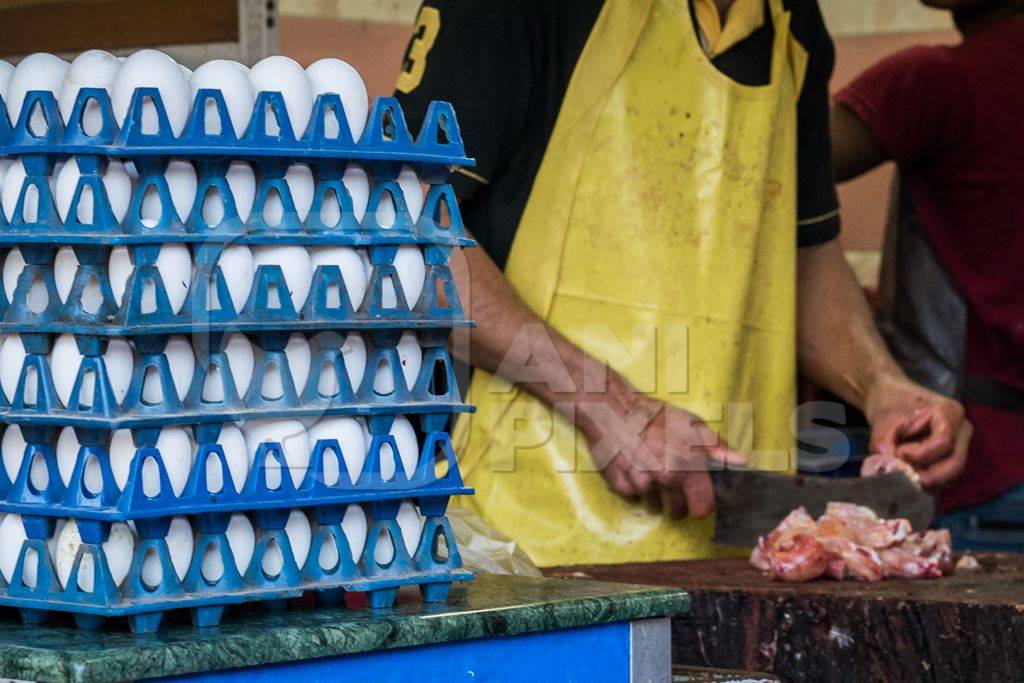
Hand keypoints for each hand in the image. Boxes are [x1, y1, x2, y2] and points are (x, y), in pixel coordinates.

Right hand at [578, 392, 746, 518]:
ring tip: (649, 470)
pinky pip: (633, 497)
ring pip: (654, 505)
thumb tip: (742, 462)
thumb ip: (717, 446)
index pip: (703, 507)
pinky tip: (633, 469)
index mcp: (687, 464)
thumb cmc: (654, 415)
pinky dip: (634, 487)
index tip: (698, 498)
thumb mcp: (691, 424)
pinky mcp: (619, 485)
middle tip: (672, 486)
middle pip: (677, 512)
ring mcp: (641, 483)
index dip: (702, 505)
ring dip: (654, 494)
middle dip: (678, 505)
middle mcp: (666, 477)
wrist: (612, 409)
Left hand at [865, 373, 971, 490]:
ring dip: (927, 482)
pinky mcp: (951, 459)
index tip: (898, 452)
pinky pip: (946, 479)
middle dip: (927, 476)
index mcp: (949, 412)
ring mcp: (960, 446)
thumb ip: (882, 443)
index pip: (943, 442)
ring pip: (952, 475)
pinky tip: (908, 479)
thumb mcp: (882, 419)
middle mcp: (961, 430)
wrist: (891, 397)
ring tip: (902, 476)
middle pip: (955, 464)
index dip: (920, 454)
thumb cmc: (890, 403)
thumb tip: (886, 468)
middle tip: (902, 476)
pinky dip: (928, 484)